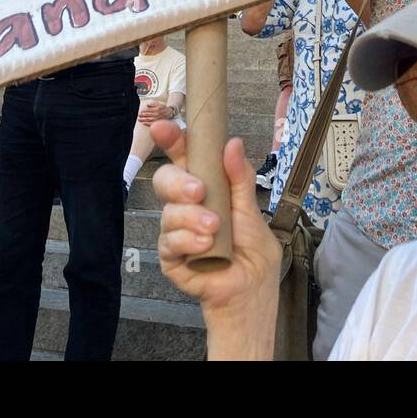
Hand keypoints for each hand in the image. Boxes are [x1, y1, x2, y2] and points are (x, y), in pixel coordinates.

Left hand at [138, 99, 164, 124]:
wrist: (169, 112)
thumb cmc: (163, 108)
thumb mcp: (158, 104)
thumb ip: (153, 104)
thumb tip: (147, 105)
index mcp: (157, 109)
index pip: (149, 110)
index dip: (144, 111)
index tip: (140, 112)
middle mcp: (157, 114)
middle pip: (148, 115)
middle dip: (142, 115)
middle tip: (138, 115)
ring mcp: (158, 119)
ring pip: (149, 119)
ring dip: (143, 119)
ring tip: (139, 119)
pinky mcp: (158, 122)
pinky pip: (152, 123)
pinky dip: (147, 124)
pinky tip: (144, 123)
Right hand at [149, 120, 280, 328]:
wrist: (252, 289)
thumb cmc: (252, 250)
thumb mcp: (251, 210)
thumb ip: (240, 179)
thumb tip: (232, 143)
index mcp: (204, 187)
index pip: (183, 158)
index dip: (172, 140)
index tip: (163, 127)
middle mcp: (185, 205)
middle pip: (165, 180)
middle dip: (179, 182)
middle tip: (199, 191)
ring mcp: (176, 231)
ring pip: (168, 213)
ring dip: (192, 218)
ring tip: (214, 229)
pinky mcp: (171, 258)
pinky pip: (169, 242)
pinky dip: (188, 241)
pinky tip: (206, 246)